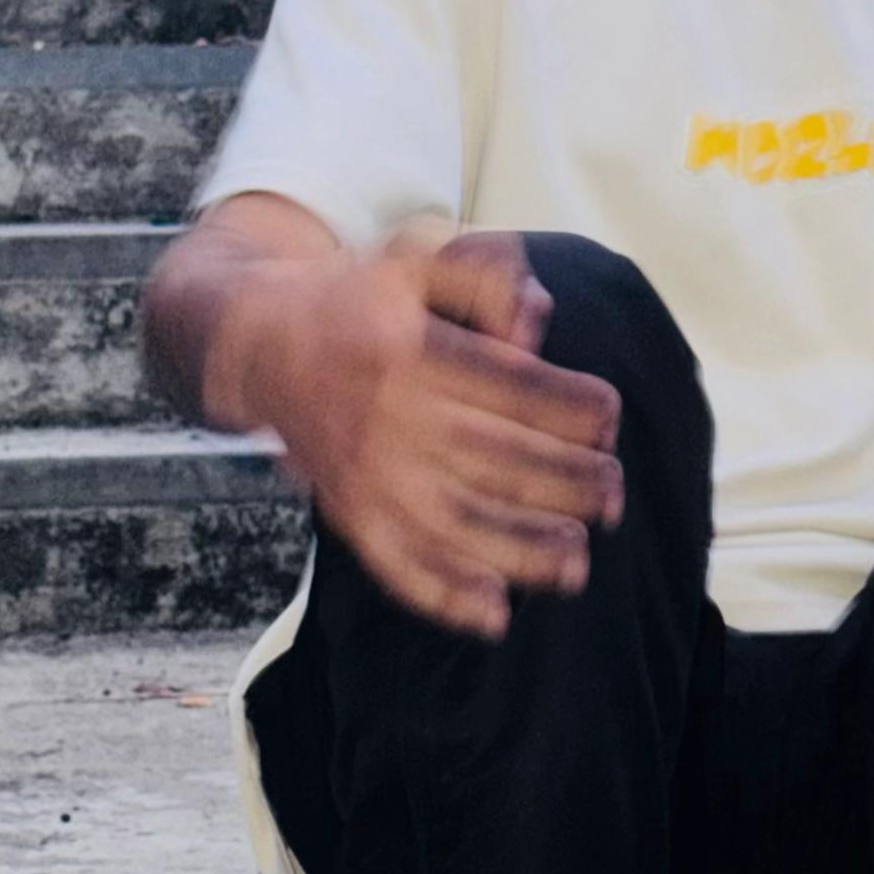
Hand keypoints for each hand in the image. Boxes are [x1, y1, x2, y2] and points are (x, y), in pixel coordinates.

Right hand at [231, 227, 624, 637]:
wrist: (259, 341)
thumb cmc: (360, 298)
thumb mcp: (418, 257)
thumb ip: (487, 278)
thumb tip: (535, 325)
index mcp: (410, 349)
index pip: (507, 385)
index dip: (567, 407)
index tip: (609, 419)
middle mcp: (386, 416)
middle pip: (493, 459)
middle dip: (564, 484)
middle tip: (614, 495)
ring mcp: (365, 473)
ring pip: (454, 523)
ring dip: (521, 550)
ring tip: (578, 563)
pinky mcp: (348, 512)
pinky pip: (396, 564)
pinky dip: (444, 596)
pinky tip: (494, 616)